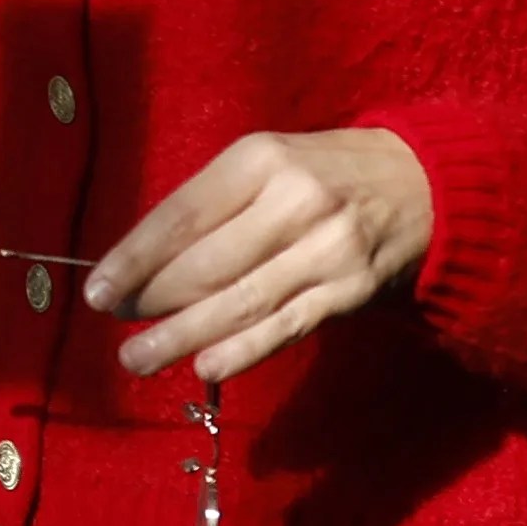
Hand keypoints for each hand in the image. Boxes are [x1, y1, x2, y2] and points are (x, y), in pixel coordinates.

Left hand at [88, 126, 431, 383]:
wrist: (430, 185)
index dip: (135, 257)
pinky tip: (206, 366)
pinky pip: (286, 326)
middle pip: (208, 262)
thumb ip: (216, 203)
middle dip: (153, 299)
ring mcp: (328, 249)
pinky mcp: (353, 291)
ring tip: (138, 357)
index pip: (182, 214)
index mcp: (261, 158)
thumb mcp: (271, 161)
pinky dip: (243, 350)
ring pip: (241, 301)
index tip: (96, 289)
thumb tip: (146, 260)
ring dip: (183, 335)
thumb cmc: (327, 172)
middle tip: (115, 324)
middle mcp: (294, 201)